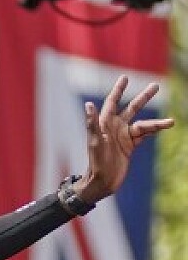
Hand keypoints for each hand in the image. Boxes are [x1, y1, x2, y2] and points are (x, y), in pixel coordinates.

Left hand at [77, 75, 174, 203]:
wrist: (102, 181)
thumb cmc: (96, 161)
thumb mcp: (94, 141)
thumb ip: (92, 123)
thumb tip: (88, 104)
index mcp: (104, 124)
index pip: (112, 102)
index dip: (118, 90)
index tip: (125, 78)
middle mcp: (114, 128)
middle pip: (131, 108)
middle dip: (143, 98)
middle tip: (155, 86)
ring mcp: (123, 136)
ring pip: (142, 124)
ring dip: (156, 123)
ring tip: (171, 122)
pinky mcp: (129, 146)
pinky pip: (144, 135)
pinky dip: (154, 131)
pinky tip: (165, 127)